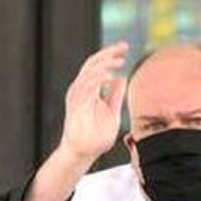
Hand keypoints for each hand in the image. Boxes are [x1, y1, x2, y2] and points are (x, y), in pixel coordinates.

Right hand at [57, 41, 129, 160]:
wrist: (83, 153)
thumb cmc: (95, 136)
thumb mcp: (112, 112)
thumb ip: (115, 95)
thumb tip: (121, 78)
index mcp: (88, 89)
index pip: (97, 65)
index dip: (110, 54)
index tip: (124, 47)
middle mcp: (80, 90)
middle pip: (92, 63)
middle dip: (108, 53)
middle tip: (123, 46)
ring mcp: (76, 97)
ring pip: (88, 72)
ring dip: (104, 64)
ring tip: (120, 60)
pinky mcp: (76, 106)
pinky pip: (86, 87)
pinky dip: (98, 79)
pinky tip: (110, 76)